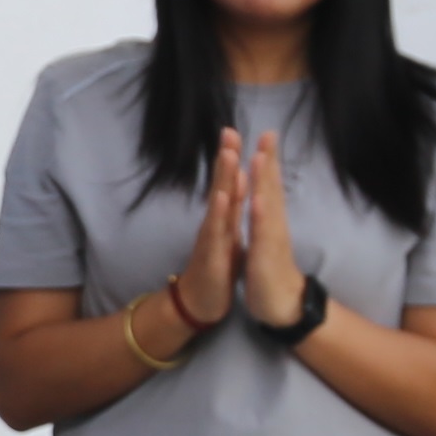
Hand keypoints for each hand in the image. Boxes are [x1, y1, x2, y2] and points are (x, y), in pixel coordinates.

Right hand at [170, 129, 247, 327]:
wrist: (199, 304)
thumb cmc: (215, 269)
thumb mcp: (227, 235)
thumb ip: (231, 210)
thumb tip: (236, 185)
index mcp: (223, 219)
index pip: (229, 183)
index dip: (232, 159)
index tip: (236, 132)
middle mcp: (214, 223)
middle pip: (221, 185)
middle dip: (226, 158)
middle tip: (229, 131)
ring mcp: (211, 238)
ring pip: (218, 204)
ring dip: (223, 179)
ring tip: (228, 154)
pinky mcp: (211, 255)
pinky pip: (215, 232)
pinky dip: (220, 214)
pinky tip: (223, 197)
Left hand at [242, 130, 312, 331]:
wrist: (281, 306)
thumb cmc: (270, 271)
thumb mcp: (265, 238)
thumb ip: (265, 215)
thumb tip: (264, 194)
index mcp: (269, 219)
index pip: (268, 184)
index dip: (267, 160)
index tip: (266, 134)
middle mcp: (274, 224)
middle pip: (272, 187)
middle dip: (269, 160)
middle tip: (269, 133)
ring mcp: (272, 239)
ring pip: (268, 205)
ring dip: (265, 181)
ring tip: (262, 156)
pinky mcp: (266, 257)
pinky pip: (262, 234)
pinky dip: (260, 217)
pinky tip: (257, 200)